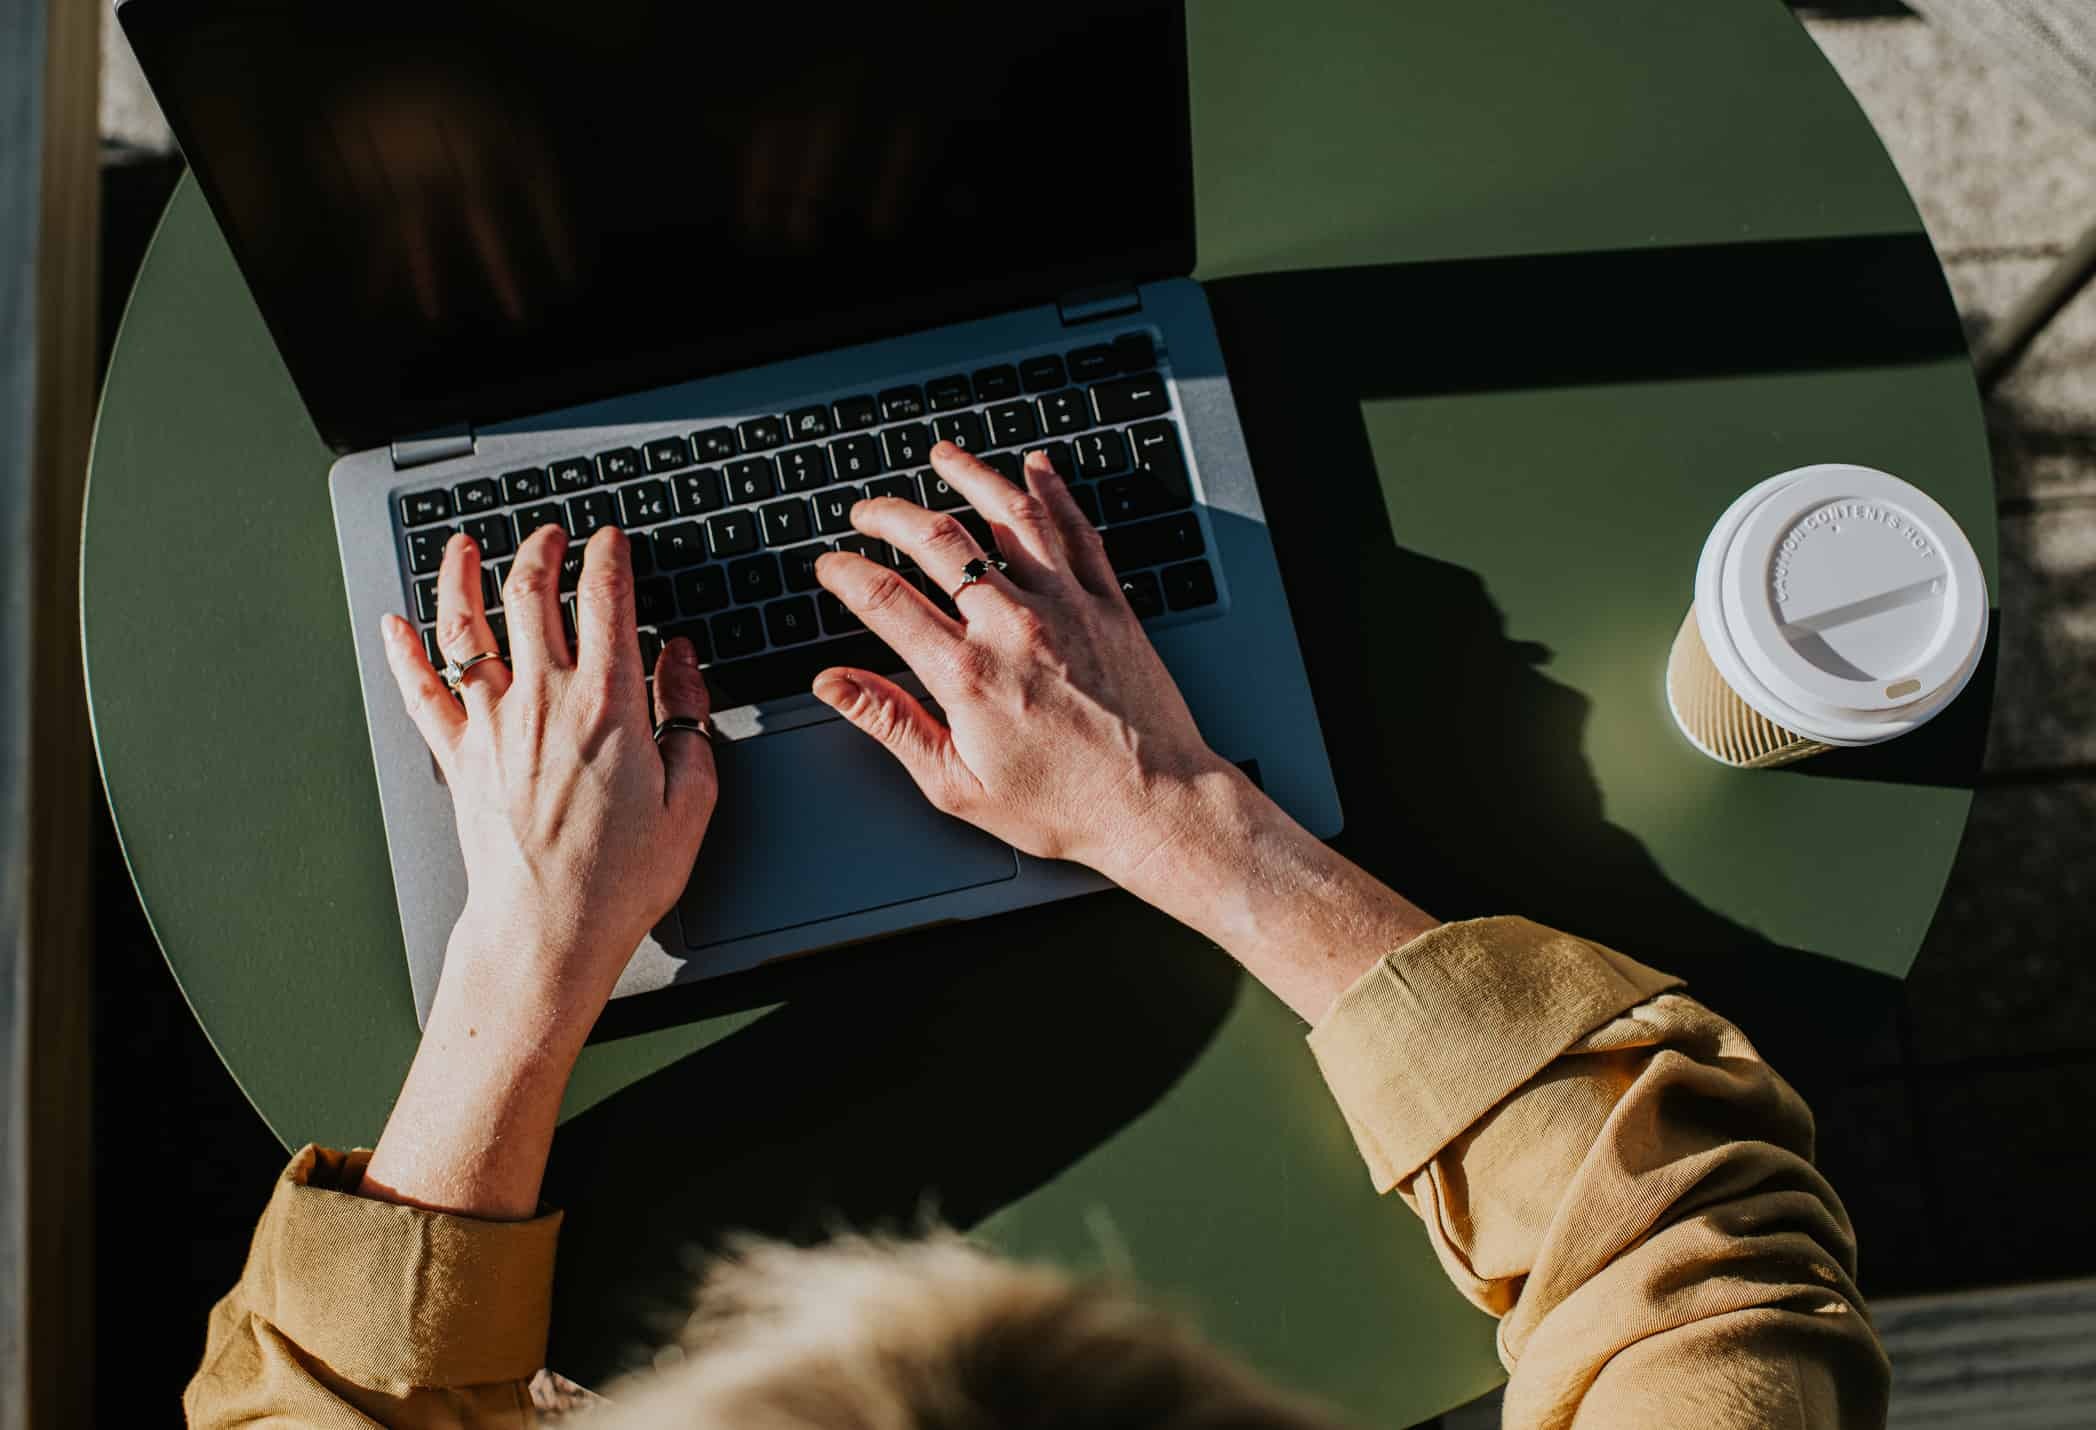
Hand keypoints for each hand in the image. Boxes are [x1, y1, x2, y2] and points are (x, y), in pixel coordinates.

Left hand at [378, 524, 716, 1020]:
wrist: (548, 930)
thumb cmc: (621, 877)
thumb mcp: (692, 797)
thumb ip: (689, 716)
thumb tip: (680, 660)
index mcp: (607, 704)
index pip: (605, 599)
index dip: (607, 556)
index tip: (610, 540)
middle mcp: (543, 700)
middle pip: (529, 596)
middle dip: (539, 550)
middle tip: (549, 533)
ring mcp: (493, 726)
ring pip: (465, 630)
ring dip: (461, 578)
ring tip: (464, 547)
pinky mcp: (460, 758)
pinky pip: (422, 693)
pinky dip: (403, 654)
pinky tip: (394, 626)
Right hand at [812, 443, 1436, 1021]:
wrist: (1156, 805)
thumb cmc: (1063, 806)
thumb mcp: (957, 784)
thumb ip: (892, 724)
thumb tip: (834, 685)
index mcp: (967, 675)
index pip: (886, 599)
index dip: (846, 573)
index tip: (831, 565)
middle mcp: (1014, 627)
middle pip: (939, 542)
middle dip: (891, 515)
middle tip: (868, 512)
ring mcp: (1066, 608)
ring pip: (1010, 516)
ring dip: (971, 476)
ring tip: (944, 458)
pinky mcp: (1109, 605)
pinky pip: (1077, 532)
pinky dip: (1054, 493)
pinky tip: (1037, 470)